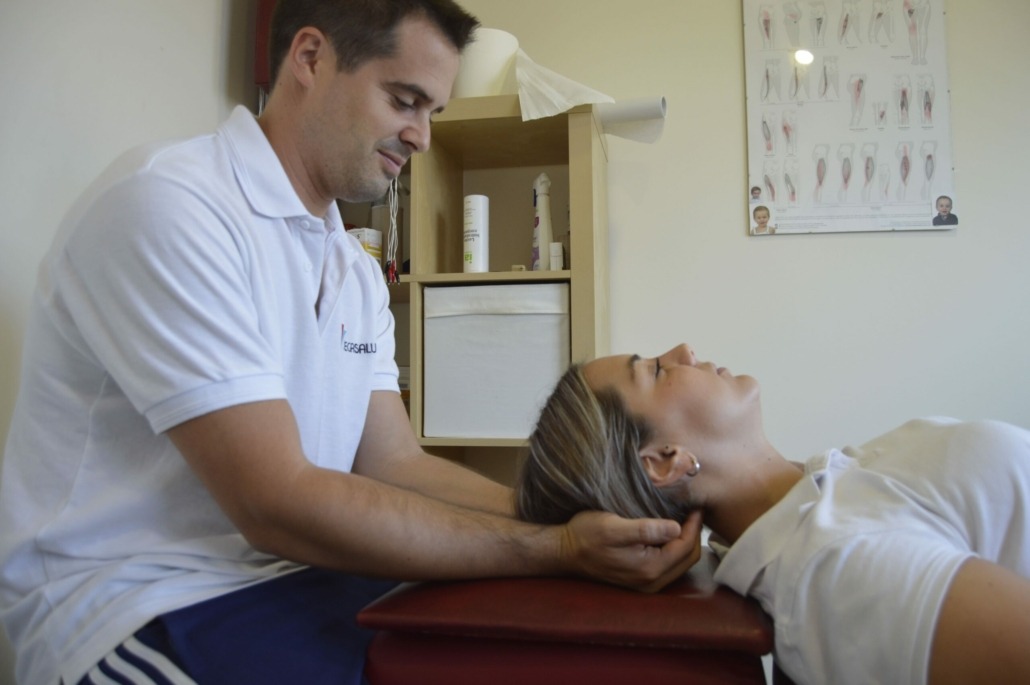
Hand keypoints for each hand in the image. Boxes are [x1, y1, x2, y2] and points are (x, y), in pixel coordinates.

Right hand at [559, 509, 703, 592]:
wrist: (564, 552)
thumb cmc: (585, 536)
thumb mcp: (613, 527)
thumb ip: (645, 530)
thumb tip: (676, 528)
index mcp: (650, 568)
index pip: (685, 547)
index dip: (694, 525)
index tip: (695, 504)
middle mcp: (651, 582)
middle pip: (688, 558)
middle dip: (694, 533)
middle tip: (694, 510)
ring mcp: (646, 584)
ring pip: (680, 563)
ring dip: (686, 541)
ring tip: (685, 518)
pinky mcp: (640, 579)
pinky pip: (669, 565)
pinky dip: (676, 549)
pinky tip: (670, 533)